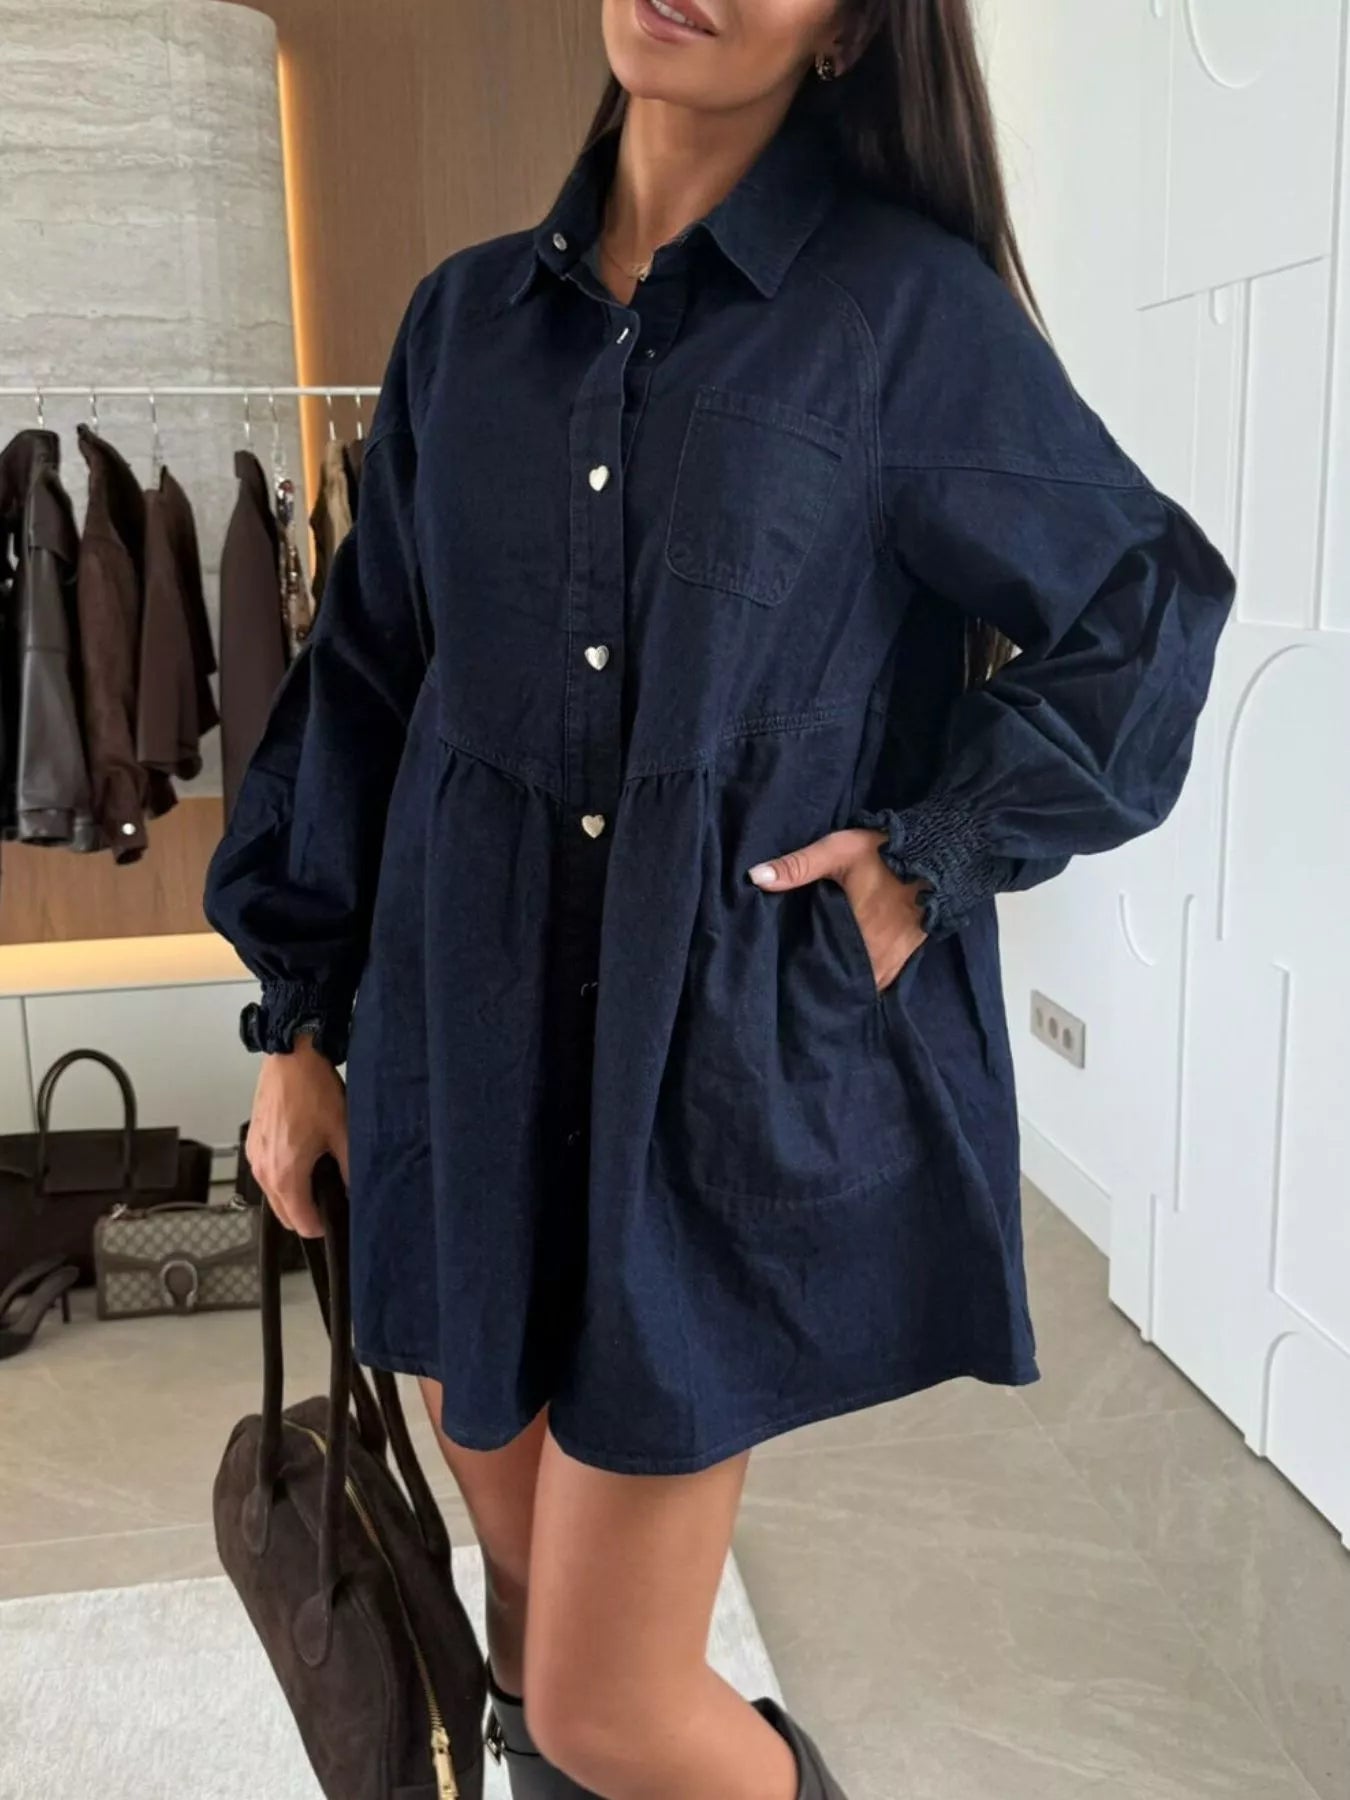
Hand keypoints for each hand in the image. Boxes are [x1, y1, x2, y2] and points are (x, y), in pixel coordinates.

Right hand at [245, 1035, 348, 1237]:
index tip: (338, 1216)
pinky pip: (266, 1175)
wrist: (290, 1058)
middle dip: (307, 1215)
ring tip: (320, 1175)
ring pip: (273, 1196)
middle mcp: (264, 1171)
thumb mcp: (342, 1132)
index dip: (323, 1226)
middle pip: (283, 1216)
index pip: (301, 1223)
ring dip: (294, 1196)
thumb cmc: (314, 1091)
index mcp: (285, 1174)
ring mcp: (254, 1157)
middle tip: (331, 1197)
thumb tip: (355, 1192)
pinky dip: (282, 1177)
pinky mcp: (252, 1144)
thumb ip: (350, 1169)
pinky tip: (303, 1158)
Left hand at [748, 827, 928, 990]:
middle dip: (826, 984)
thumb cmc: (884, 852)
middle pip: (845, 981)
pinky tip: (854, 977)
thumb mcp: (837, 851)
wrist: (940, 853)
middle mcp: (876, 953)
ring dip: (848, 984)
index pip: (823, 967)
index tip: (788, 977)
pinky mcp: (909, 954)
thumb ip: (797, 866)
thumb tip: (755, 878)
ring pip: (865, 983)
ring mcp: (895, 957)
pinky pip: (885, 979)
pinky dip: (869, 980)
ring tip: (825, 986)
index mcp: (855, 933)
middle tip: (803, 986)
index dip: (806, 975)